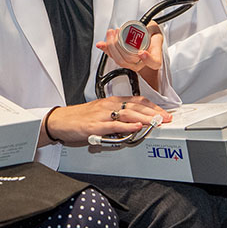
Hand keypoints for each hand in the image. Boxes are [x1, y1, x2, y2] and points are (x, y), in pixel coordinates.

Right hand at [43, 97, 170, 145]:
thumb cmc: (79, 118)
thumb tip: (134, 123)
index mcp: (111, 101)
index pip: (136, 100)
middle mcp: (108, 105)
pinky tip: (136, 127)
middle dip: (154, 112)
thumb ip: (117, 117)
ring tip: (157, 122)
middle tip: (167, 118)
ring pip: (127, 113)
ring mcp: (101, 115)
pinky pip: (113, 125)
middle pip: (135, 106)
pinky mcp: (95, 126)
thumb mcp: (101, 113)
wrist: (60, 121)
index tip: (164, 112)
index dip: (152, 106)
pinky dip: (127, 126)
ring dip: (145, 118)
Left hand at [96, 21, 162, 88]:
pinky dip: (106, 50)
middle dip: (120, 46)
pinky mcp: (122, 60)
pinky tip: (101, 44)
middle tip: (118, 33)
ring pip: (120, 61)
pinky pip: (113, 58)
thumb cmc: (151, 34)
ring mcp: (132, 63)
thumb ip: (151, 27)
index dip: (148, 59)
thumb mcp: (154, 29)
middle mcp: (142, 62)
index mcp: (154, 56)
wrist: (146, 37)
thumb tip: (147, 24)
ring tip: (112, 33)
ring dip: (112, 46)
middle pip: (130, 60)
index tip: (142, 52)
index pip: (154, 62)